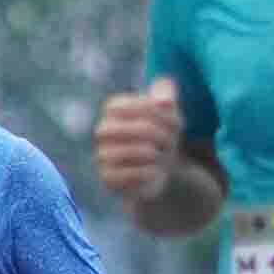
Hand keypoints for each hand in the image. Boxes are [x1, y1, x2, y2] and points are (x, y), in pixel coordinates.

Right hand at [95, 74, 185, 200]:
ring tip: (162, 155)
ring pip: (119, 153)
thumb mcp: (170, 112)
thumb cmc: (163, 136)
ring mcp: (103, 155)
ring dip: (148, 153)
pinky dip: (144, 172)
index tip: (169, 113)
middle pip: (117, 129)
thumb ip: (167, 95)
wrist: (162, 169)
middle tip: (170, 139)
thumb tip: (165, 100)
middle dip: (149, 132)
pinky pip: (122, 175)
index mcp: (113, 111)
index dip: (145, 107)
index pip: (117, 105)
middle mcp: (103, 132)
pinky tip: (156, 170)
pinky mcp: (108, 178)